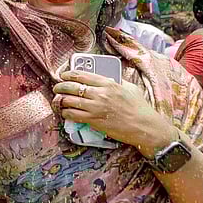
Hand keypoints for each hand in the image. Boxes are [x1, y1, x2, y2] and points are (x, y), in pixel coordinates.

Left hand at [54, 69, 174, 153]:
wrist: (146, 127)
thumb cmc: (140, 108)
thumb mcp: (129, 88)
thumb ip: (116, 81)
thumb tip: (105, 77)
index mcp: (108, 83)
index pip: (81, 75)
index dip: (68, 74)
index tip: (63, 75)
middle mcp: (100, 94)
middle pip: (71, 87)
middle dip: (60, 86)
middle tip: (57, 88)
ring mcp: (95, 107)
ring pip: (68, 101)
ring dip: (60, 100)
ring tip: (59, 100)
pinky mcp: (93, 121)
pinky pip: (72, 115)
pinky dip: (65, 113)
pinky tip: (65, 112)